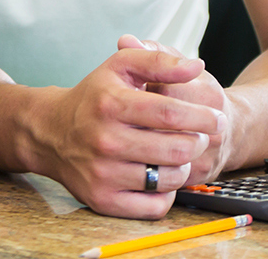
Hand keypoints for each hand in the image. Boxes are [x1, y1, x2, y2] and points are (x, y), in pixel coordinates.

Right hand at [30, 45, 221, 218]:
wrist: (50, 133)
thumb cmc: (94, 96)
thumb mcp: (120, 66)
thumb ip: (160, 61)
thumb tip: (196, 66)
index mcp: (111, 104)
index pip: (170, 113)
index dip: (202, 117)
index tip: (217, 118)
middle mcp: (105, 140)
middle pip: (176, 149)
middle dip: (198, 142)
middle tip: (200, 136)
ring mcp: (103, 174)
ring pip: (169, 179)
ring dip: (183, 166)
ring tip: (179, 153)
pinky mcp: (103, 200)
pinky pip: (154, 206)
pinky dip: (168, 193)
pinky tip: (162, 175)